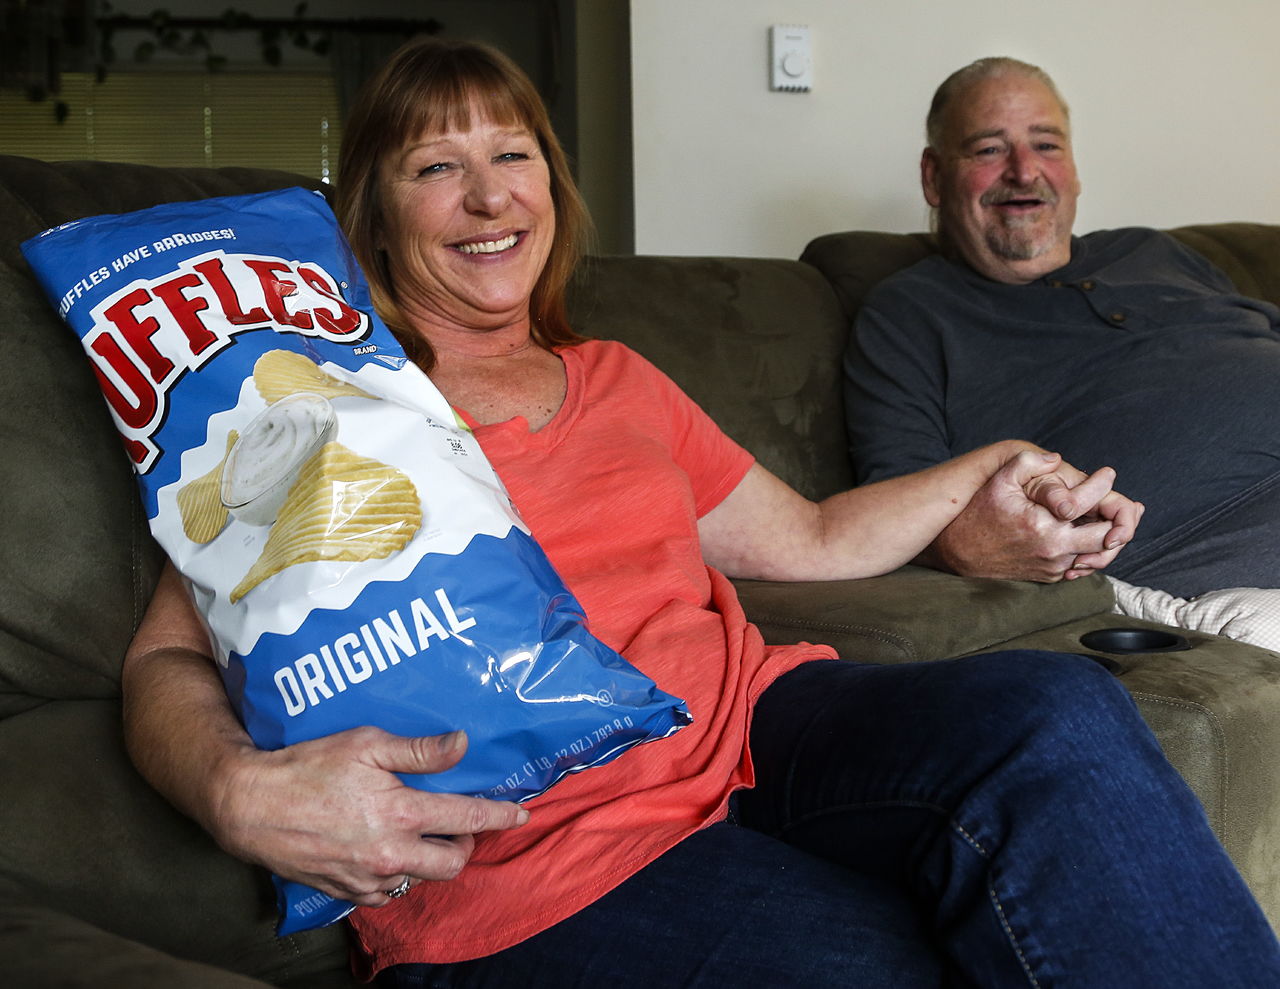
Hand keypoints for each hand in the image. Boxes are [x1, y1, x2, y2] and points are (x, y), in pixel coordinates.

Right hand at [212, 727, 528, 906]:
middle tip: (462, 822)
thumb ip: (419, 750)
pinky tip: (393, 851)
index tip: (521, 813)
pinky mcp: (348, 890)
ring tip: (426, 833)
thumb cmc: (308, 766)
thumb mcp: (366, 744)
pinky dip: (400, 874)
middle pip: (454, 861)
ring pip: (422, 878)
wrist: (251, 806)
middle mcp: (391, 852)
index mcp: (401, 813)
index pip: (468, 818)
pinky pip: (390, 892)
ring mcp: (369, 877)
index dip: (500, 815)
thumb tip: (463, 744)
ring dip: (433, 858)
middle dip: (468, 843)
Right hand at [926, 450, 1139, 581]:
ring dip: (1113, 537)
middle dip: (1124, 520)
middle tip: (1134, 506)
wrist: (958, 553)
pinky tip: (1099, 537)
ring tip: (1125, 520)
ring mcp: (1054, 566)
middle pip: (1109, 538)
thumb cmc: (978, 514)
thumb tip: (1057, 458)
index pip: (1089, 502)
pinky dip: (1094, 550)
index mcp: (1045, 525)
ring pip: (1100, 555)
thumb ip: (1028, 463)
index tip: (1107, 473)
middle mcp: (1054, 550)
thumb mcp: (999, 481)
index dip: (1103, 483)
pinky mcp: (1051, 576)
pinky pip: (1083, 564)